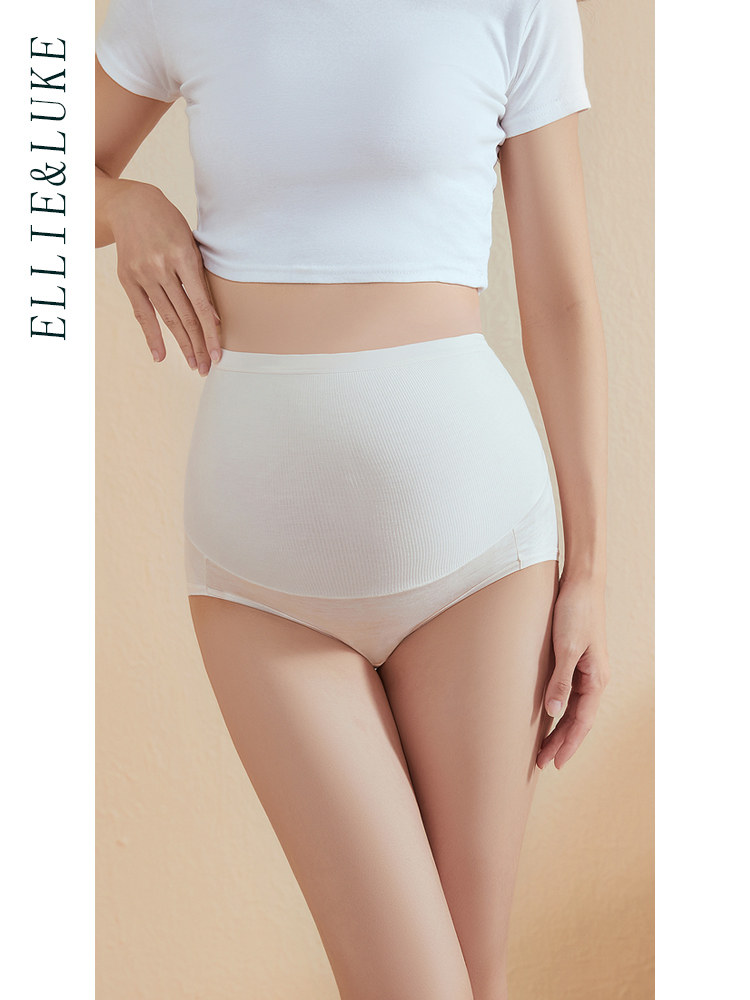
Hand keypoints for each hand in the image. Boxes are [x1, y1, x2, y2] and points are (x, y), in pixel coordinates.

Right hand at [107, 180, 221, 374]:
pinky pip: (142, 313)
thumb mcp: (191, 242)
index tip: (219, 353)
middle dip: (198, 345)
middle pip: (184, 316)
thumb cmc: (169, 223)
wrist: (130, 205)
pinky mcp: (128, 279)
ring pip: (167, 318)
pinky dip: (152, 336)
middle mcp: (161, 267)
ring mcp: (143, 274)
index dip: (211, 332)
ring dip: (182, 344)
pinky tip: (161, 356)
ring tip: (194, 364)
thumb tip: (212, 317)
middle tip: (208, 368)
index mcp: (183, 256)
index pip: (201, 304)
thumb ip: (200, 276)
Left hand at [537, 572, 609, 770]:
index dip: (568, 743)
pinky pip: (570, 694)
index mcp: (597, 679)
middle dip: (562, 742)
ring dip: (560, 729)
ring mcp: (588, 670)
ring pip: (575, 709)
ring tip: (543, 747)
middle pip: (578, 719)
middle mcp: (595, 678)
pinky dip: (560, 710)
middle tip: (542, 763)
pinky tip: (549, 716)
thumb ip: (560, 681)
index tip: (553, 762)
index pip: (582, 721)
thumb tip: (553, 712)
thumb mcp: (566, 648)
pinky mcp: (578, 660)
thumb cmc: (575, 612)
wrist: (582, 583)